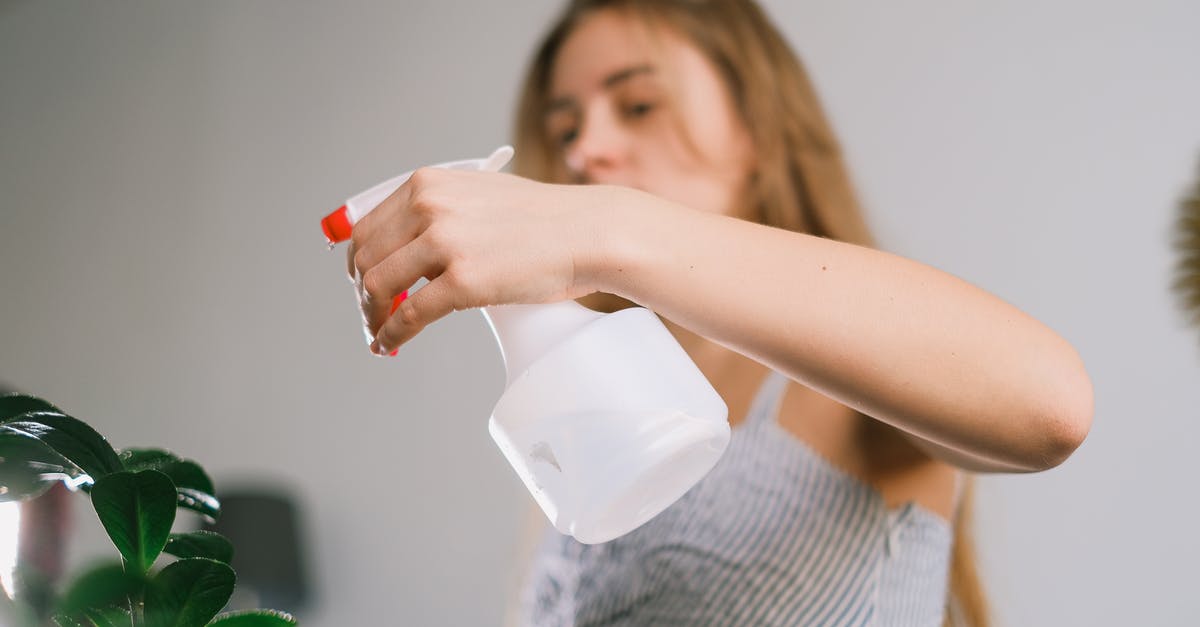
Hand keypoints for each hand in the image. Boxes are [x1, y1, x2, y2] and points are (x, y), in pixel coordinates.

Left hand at [346, 168, 605, 354]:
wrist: (588, 232)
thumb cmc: (544, 220)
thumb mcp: (480, 196)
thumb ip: (442, 214)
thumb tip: (411, 254)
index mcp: (429, 184)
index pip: (369, 225)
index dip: (360, 259)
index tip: (363, 279)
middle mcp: (430, 207)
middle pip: (367, 256)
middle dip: (363, 289)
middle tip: (370, 311)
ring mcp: (445, 243)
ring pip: (379, 285)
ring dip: (372, 314)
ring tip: (379, 330)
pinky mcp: (463, 281)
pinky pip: (409, 314)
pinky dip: (392, 333)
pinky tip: (390, 343)